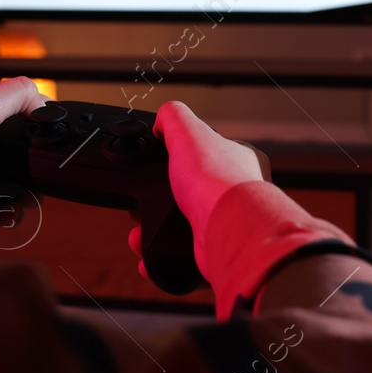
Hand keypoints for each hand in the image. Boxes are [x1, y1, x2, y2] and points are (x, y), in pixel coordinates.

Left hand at [0, 77, 46, 217]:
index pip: (30, 136)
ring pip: (2, 196)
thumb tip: (48, 105)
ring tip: (5, 220)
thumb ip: (19, 95)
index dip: (41, 154)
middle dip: (26, 191)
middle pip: (20, 171)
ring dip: (9, 212)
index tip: (45, 173)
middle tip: (23, 202)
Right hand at [127, 101, 272, 278]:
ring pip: (180, 225)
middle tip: (141, 202)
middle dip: (158, 199)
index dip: (176, 159)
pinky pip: (179, 255)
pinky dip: (158, 254)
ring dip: (153, 227)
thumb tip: (162, 121)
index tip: (157, 165)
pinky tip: (145, 251)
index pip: (204, 155)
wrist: (228, 230)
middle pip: (188, 193)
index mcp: (234, 161)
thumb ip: (174, 117)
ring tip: (137, 228)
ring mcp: (223, 223)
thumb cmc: (217, 183)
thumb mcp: (189, 131)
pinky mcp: (212, 250)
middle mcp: (233, 194)